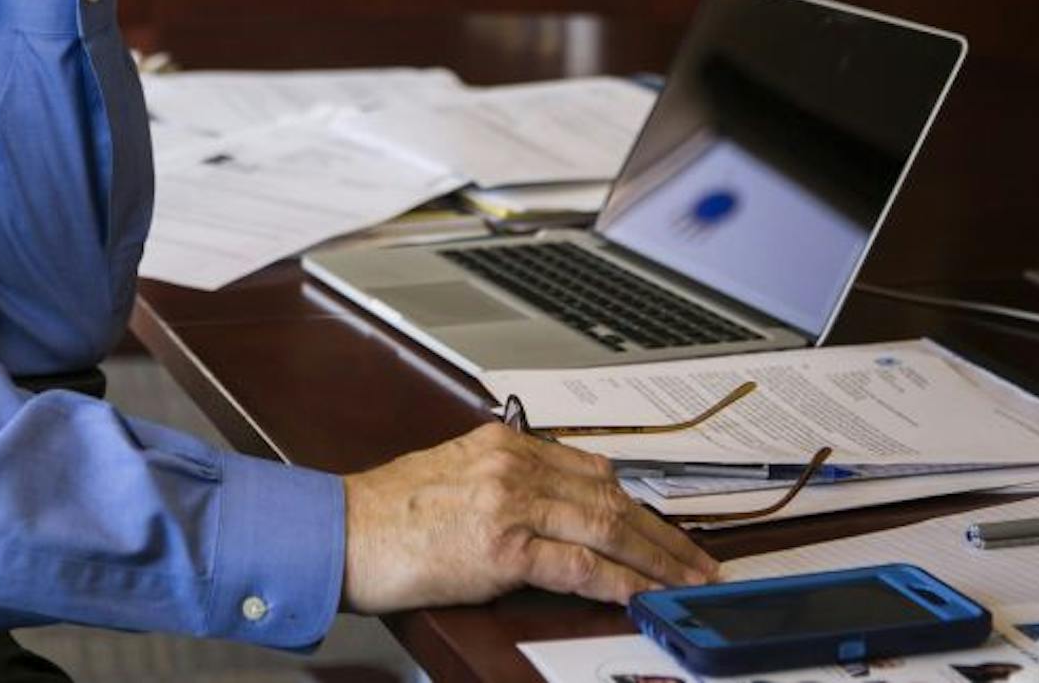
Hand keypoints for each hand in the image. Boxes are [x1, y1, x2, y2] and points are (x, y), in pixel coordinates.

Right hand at [341, 423, 718, 613]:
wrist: (341, 531)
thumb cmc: (387, 513)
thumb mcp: (453, 474)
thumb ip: (504, 481)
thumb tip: (553, 509)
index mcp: (501, 442)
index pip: (590, 468)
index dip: (636, 503)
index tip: (663, 527)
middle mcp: (510, 464)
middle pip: (610, 497)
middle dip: (661, 534)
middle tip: (697, 561)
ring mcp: (508, 504)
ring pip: (607, 527)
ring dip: (656, 559)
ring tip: (686, 581)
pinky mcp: (501, 549)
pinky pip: (580, 566)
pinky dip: (619, 582)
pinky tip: (642, 595)